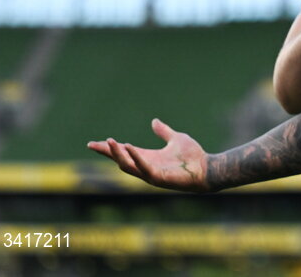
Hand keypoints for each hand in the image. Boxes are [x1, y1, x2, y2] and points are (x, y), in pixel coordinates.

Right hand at [87, 118, 210, 191]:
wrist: (207, 169)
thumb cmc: (193, 157)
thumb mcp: (176, 139)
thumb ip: (164, 132)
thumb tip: (154, 121)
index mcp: (149, 158)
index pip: (124, 153)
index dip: (110, 148)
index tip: (94, 143)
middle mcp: (146, 167)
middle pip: (120, 160)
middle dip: (107, 153)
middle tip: (93, 144)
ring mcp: (151, 174)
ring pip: (127, 167)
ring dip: (117, 155)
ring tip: (108, 142)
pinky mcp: (159, 178)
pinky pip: (143, 168)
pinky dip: (135, 158)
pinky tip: (128, 146)